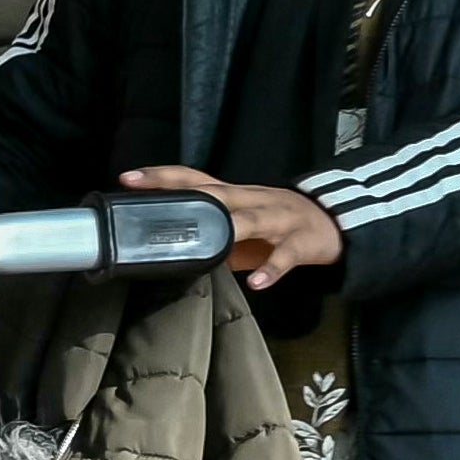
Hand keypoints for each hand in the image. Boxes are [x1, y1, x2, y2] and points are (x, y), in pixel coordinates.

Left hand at [119, 166, 348, 292]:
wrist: (331, 224)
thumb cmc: (276, 225)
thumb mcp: (240, 223)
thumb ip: (209, 233)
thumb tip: (166, 251)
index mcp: (234, 195)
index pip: (193, 178)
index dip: (162, 177)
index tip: (128, 178)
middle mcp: (252, 200)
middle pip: (214, 191)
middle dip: (181, 191)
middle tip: (147, 197)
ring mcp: (277, 219)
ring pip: (251, 219)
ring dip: (230, 227)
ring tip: (208, 241)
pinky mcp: (300, 242)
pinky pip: (284, 256)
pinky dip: (271, 269)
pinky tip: (257, 282)